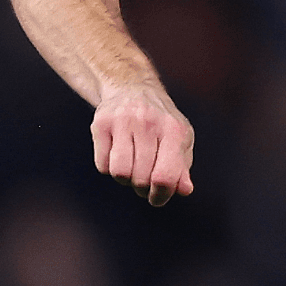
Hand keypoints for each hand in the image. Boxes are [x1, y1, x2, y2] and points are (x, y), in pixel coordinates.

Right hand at [91, 87, 195, 206]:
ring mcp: (123, 121)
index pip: (165, 176)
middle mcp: (148, 123)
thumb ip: (182, 167)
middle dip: (142, 186)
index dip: (161, 195)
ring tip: (132, 167)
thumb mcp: (180, 140)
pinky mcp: (101, 124)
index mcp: (173, 130)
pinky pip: (102, 166)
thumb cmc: (161, 122)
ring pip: (119, 173)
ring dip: (125, 179)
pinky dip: (110, 168)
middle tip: (145, 177)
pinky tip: (118, 154)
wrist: (133, 89)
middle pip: (140, 178)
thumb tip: (184, 190)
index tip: (156, 197)